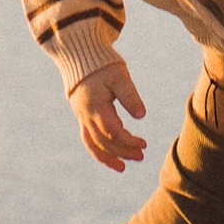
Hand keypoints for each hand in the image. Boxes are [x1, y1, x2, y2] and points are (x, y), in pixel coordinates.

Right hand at [70, 54, 147, 170]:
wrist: (79, 55)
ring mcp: (81, 117)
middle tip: (141, 156)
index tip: (144, 144)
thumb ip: (130, 95)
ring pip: (92, 143)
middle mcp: (86, 115)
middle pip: (103, 141)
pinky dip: (98, 150)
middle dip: (122, 151)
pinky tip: (111, 156)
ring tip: (122, 167)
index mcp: (96, 106)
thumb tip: (141, 116)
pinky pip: (87, 138)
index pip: (113, 132)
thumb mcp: (119, 76)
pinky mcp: (81, 116)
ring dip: (107, 157)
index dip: (129, 141)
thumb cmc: (103, 65)